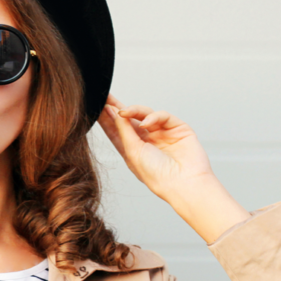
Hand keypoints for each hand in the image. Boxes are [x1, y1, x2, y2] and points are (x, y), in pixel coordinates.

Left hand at [96, 95, 216, 201]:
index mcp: (134, 150)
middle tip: (106, 97)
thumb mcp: (132, 153)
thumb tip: (114, 112)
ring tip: (123, 111)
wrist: (184, 183)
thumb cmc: (157, 175)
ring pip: (145, 114)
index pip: (117, 131)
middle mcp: (147, 141)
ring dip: (134, 110)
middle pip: (129, 119)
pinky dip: (153, 116)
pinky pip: (163, 116)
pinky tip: (146, 123)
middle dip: (117, 107)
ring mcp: (162, 133)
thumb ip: (123, 131)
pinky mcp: (177, 128)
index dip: (107, 118)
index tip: (97, 106)